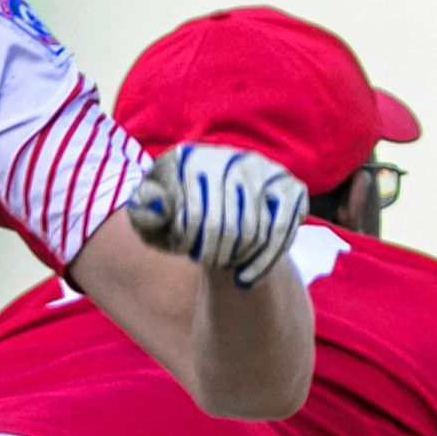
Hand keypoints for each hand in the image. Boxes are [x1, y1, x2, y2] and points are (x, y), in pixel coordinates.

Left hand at [127, 144, 308, 288]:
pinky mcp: (291, 188)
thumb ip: (145, 212)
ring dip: (237, 258)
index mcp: (194, 158)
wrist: (220, 208)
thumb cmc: (180, 216)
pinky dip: (264, 262)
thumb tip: (157, 207)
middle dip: (213, 252)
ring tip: (224, 266)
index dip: (187, 240)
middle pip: (225, 223)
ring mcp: (264, 172)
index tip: (183, 251)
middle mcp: (232, 158)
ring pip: (253, 231)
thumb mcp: (154, 216)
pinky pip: (280, 232)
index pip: (192, 212)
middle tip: (207, 262)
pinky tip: (247, 278)